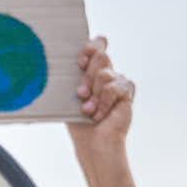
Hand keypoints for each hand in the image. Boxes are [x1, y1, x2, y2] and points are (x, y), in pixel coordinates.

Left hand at [64, 34, 138, 186]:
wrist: (91, 142)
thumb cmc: (77, 120)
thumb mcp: (69, 95)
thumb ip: (71, 77)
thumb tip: (59, 60)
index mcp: (90, 69)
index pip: (98, 44)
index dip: (91, 47)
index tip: (80, 62)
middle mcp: (105, 73)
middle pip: (101, 56)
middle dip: (87, 76)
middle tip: (81, 93)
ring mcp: (117, 82)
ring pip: (105, 73)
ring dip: (94, 94)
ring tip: (88, 109)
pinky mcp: (126, 93)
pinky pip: (116, 87)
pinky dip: (104, 102)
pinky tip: (99, 114)